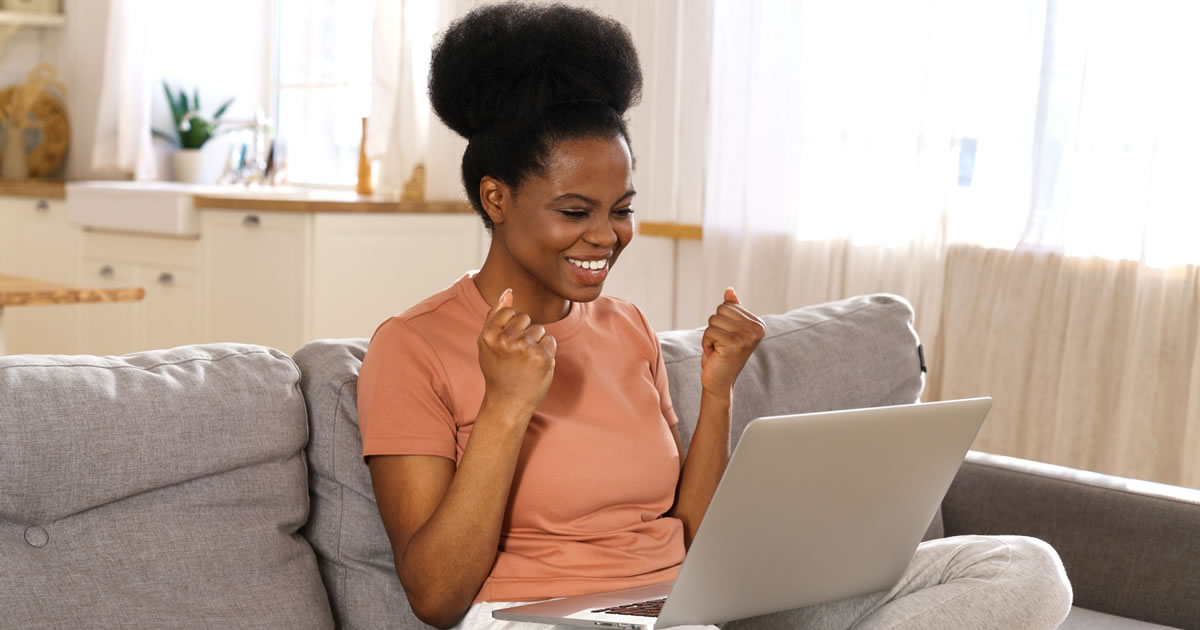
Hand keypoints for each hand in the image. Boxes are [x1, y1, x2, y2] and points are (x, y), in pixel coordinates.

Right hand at [477, 289, 557, 419]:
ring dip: (536, 343)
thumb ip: (495, 316)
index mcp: (488, 336)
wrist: (508, 403)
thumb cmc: (499, 371)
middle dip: (524, 333)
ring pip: (539, 329)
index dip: (510, 327)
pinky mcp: (542, 356)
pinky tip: (536, 365)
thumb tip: (508, 291)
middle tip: (516, 356)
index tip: (506, 344)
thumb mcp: (488, 344)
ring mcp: (524, 348)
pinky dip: (546, 352)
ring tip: (525, 362)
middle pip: (525, 318)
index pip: (508, 312)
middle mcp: (505, 340)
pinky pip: (550, 341)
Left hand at [700, 287, 765, 399]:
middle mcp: (756, 330)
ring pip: (713, 320)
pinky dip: (706, 343)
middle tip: (720, 345)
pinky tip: (715, 354)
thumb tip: (729, 290)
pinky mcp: (734, 344)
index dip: (720, 321)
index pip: (728, 305)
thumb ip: (732, 310)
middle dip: (714, 327)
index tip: (726, 338)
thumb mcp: (727, 330)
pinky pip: (709, 331)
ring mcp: (747, 337)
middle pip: (720, 310)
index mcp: (758, 325)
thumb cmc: (721, 355)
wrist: (719, 383)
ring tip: (718, 350)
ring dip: (709, 336)